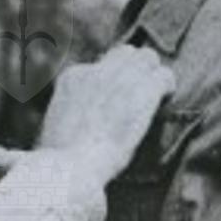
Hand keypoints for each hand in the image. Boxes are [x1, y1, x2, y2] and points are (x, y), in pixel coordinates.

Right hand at [36, 44, 176, 182]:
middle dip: (134, 69)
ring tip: (156, 96)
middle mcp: (95, 71)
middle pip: (124, 54)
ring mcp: (121, 78)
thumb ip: (67, 116)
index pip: (97, 67)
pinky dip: (167, 87)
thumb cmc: (60, 162)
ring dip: (152, 74)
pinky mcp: (143, 90)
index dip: (110, 84)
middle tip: (139, 94)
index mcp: (72, 79)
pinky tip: (166, 100)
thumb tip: (74, 127)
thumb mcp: (54, 131)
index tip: (114, 102)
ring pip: (147, 57)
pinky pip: (164, 76)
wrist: (71, 167)